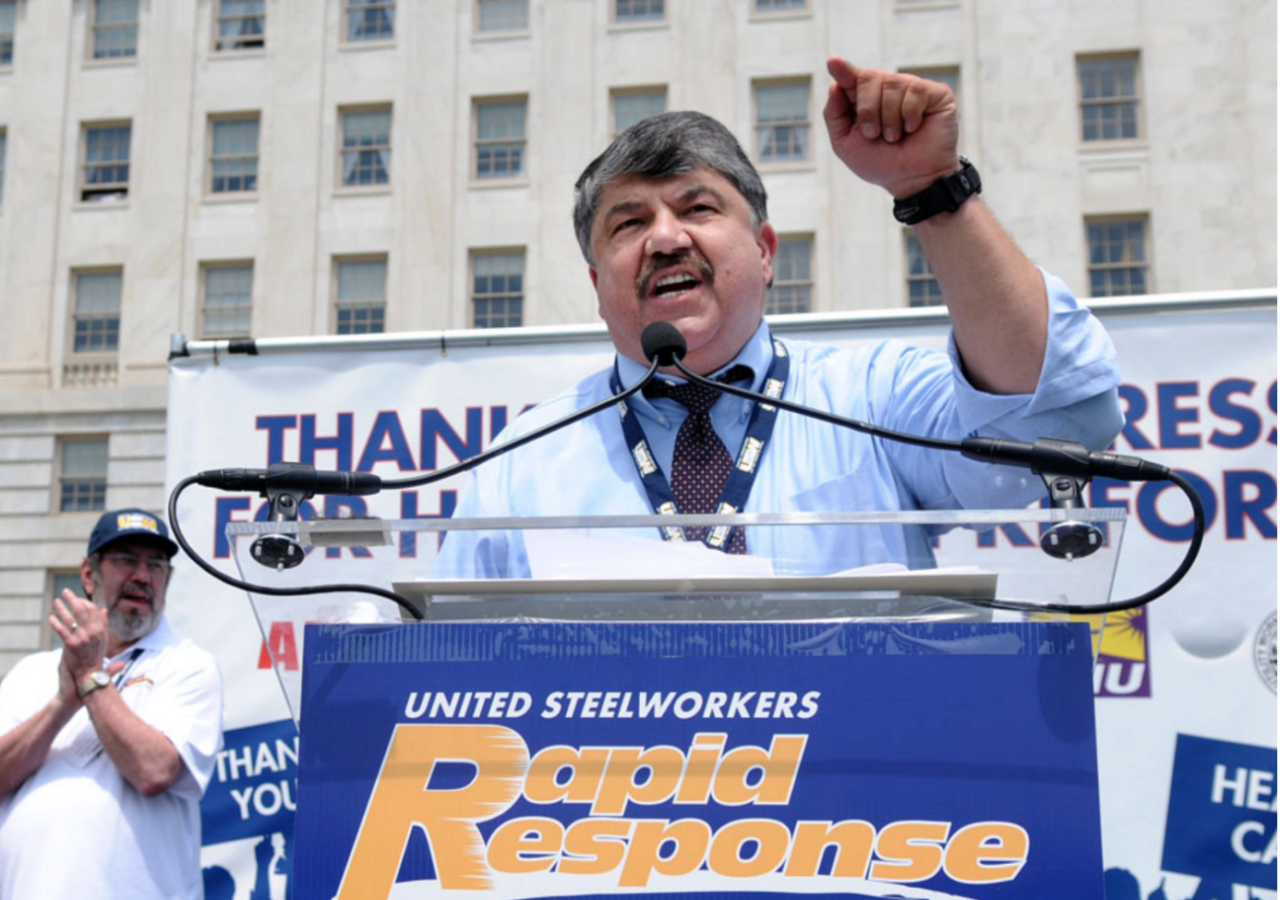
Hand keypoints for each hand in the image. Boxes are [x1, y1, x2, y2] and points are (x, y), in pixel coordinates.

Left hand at [50, 590, 107, 683]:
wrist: (89, 674)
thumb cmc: (95, 656)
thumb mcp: (103, 638)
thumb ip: (103, 623)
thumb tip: (103, 609)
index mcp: (101, 629)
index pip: (92, 608)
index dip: (83, 601)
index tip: (75, 598)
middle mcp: (93, 632)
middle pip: (82, 609)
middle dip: (72, 599)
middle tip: (65, 592)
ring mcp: (83, 638)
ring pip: (71, 618)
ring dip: (62, 608)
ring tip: (56, 602)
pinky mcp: (72, 645)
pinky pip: (62, 630)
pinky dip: (56, 623)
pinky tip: (50, 618)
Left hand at [823, 57, 960, 198]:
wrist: (911, 180)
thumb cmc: (881, 163)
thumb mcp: (845, 143)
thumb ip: (835, 114)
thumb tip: (834, 85)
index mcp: (867, 99)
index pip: (853, 77)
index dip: (843, 70)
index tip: (832, 62)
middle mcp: (890, 89)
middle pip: (869, 77)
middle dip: (867, 110)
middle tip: (874, 134)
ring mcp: (913, 89)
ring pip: (892, 84)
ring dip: (889, 119)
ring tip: (895, 137)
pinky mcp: (936, 93)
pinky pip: (915, 91)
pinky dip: (909, 115)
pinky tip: (914, 128)